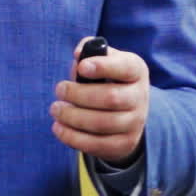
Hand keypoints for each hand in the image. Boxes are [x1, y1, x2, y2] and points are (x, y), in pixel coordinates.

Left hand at [49, 38, 148, 163]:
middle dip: (79, 94)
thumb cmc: (108, 80)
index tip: (82, 67)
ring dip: (73, 117)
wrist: (127, 112)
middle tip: (59, 89)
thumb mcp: (104, 60)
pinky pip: (98, 144)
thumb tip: (79, 55)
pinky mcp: (125, 144)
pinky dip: (73, 138)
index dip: (103, 67)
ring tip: (56, 109)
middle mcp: (140, 97)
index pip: (125, 67)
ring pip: (102, 123)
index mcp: (136, 71)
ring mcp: (135, 123)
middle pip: (110, 98)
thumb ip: (90, 51)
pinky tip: (58, 127)